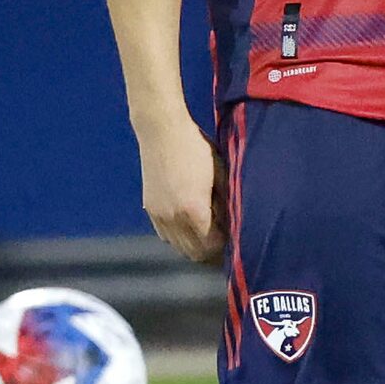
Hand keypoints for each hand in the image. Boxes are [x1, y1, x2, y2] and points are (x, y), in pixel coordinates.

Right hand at [137, 116, 226, 262]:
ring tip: (207, 232)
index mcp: (194, 211)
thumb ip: (227, 201)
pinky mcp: (150, 209)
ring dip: (194, 245)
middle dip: (211, 251)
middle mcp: (174, 219)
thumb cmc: (195, 148)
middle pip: (194, 253)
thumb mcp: (220, 173)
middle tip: (223, 239)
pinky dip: (178, 236)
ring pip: (178, 247)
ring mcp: (159, 216)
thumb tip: (234, 222)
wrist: (161, 130)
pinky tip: (189, 223)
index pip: (211, 246)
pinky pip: (165, 235)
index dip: (225, 246)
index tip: (234, 238)